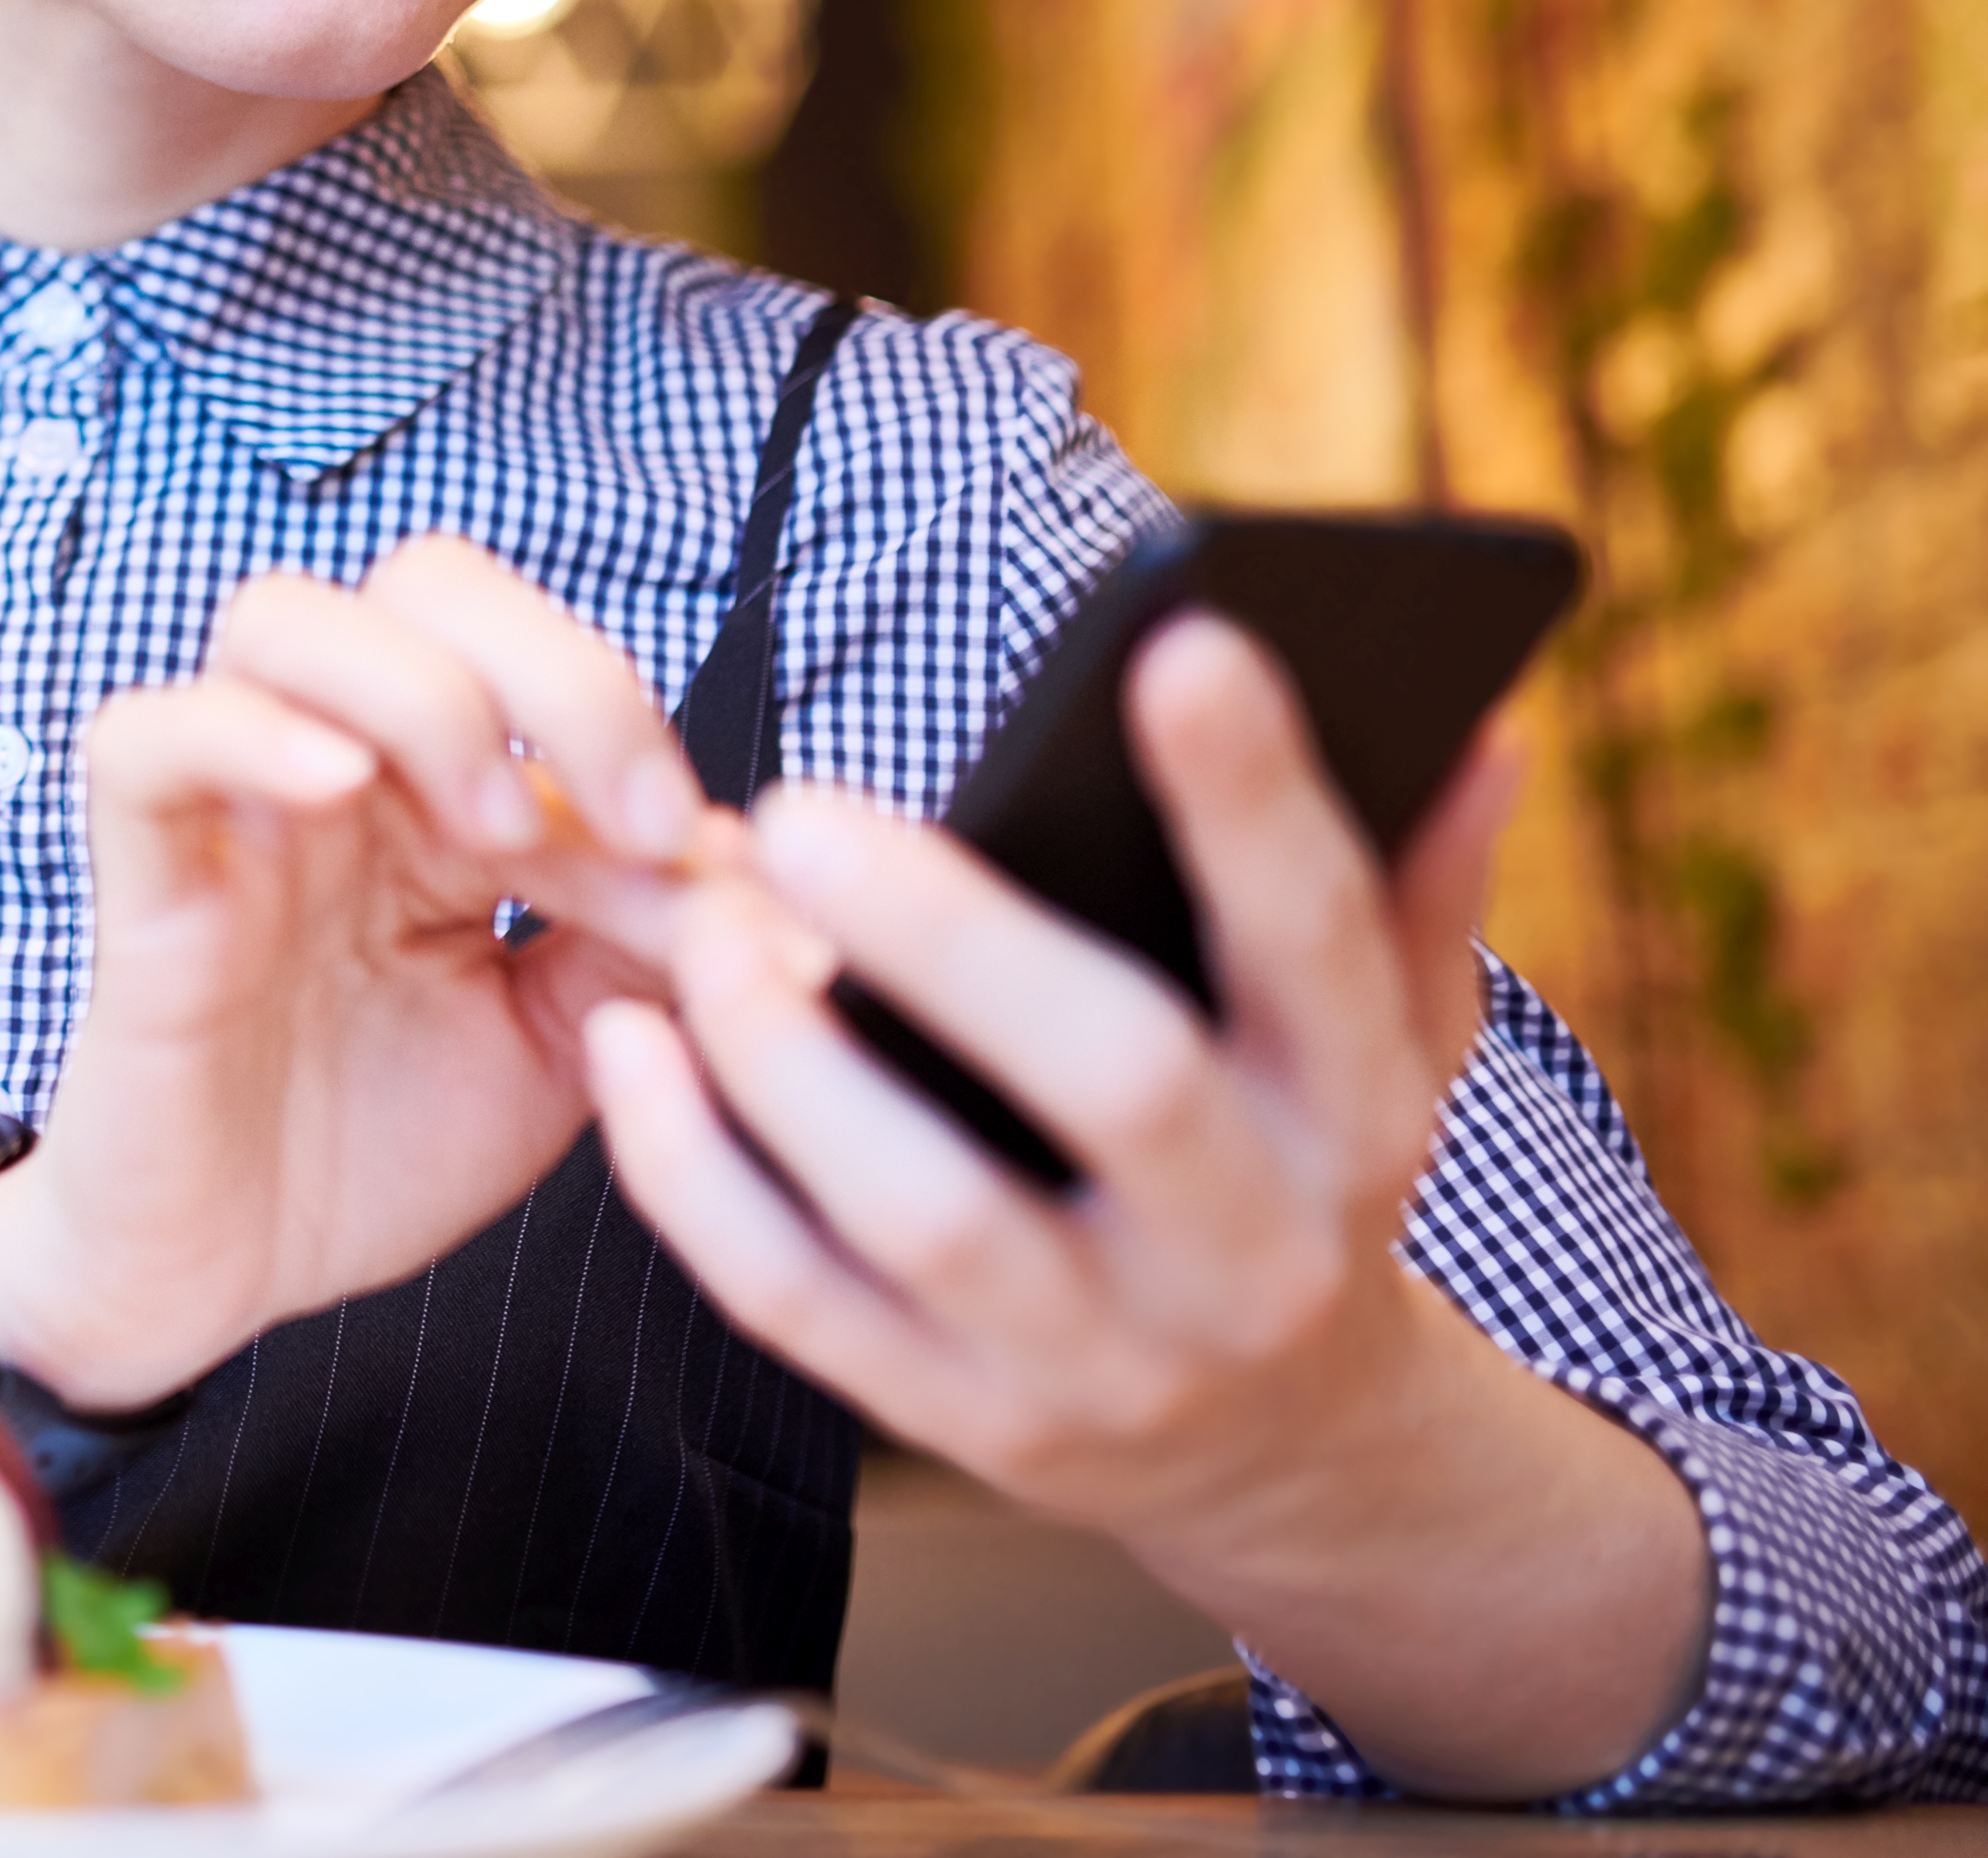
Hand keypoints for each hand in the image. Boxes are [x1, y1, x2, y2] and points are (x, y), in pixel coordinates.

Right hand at [0, 538, 715, 1410]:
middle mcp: (338, 771)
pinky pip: (144, 739)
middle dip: (556, 669)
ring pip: (282, 619)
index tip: (713, 874)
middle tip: (626, 817)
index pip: (547, 674)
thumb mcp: (560, 1046)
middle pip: (427, 582)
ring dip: (419, 691)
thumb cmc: (369, 1151)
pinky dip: (242, 731)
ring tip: (489, 827)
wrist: (224, 1281)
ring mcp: (231, 812)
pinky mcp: (141, 880)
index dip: (646, 747)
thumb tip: (760, 869)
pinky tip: (336, 784)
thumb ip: (644, 946)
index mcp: (438, 793)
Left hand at [582, 614, 1710, 1799]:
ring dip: (792, 1060)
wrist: (1290, 1454)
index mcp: (1356, 1119)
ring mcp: (1105, 1358)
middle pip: (1117, 1083)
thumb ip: (1407, 885)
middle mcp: (1250, 1249)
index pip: (1321, 945)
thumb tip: (1468, 722)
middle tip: (796, 807)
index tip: (1181, 642)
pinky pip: (800, 1306)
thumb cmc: (1300, 1167)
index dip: (1256, 801)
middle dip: (954, 940)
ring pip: (931, 1215)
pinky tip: (628, 1052)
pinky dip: (694, 1180)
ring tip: (700, 926)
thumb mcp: (1385, 1044)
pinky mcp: (967, 1427)